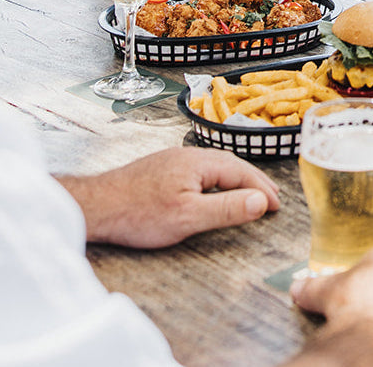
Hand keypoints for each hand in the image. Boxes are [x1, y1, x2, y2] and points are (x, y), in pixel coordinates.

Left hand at [60, 146, 279, 247]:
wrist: (96, 206)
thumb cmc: (138, 213)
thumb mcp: (188, 217)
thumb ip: (226, 208)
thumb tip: (261, 201)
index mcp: (200, 162)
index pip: (242, 172)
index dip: (262, 188)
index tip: (277, 204)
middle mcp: (189, 155)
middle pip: (231, 164)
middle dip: (253, 181)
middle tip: (271, 198)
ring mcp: (174, 160)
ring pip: (215, 166)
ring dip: (236, 179)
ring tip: (248, 194)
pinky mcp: (161, 169)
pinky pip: (200, 170)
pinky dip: (217, 180)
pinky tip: (213, 189)